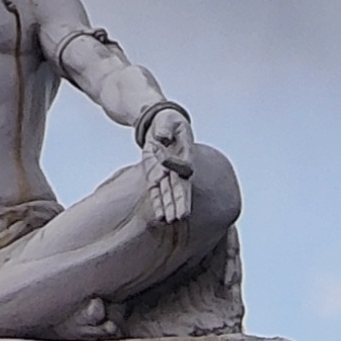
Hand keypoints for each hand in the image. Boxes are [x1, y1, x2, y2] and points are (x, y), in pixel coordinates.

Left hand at [139, 102, 193, 224]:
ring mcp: (167, 174)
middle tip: (182, 215)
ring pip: (169, 193)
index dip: (175, 168)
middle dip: (181, 201)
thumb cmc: (167, 121)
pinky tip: (159, 216)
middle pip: (181, 186)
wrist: (160, 125)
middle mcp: (178, 167)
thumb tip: (163, 137)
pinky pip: (156, 192)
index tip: (167, 173)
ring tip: (171, 221)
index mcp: (186, 153)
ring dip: (169, 207)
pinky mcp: (155, 177)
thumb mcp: (167, 120)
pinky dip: (158, 203)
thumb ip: (165, 127)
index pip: (183, 165)